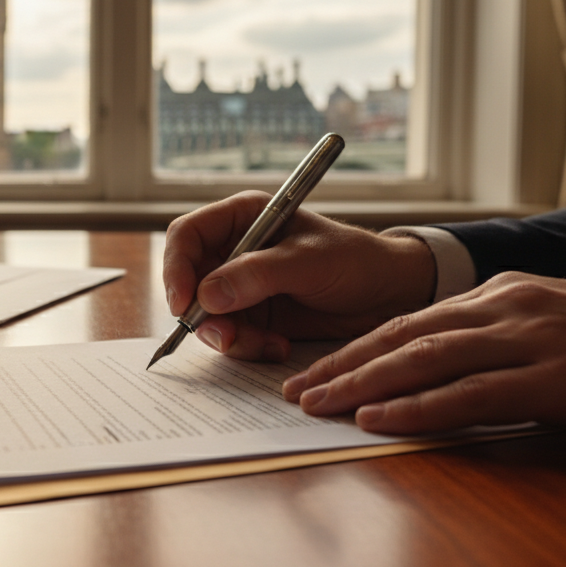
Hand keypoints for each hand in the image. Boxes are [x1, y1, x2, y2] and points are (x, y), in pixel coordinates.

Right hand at [163, 191, 436, 360]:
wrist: (389, 296)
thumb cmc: (356, 261)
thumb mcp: (309, 262)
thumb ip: (258, 275)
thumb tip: (207, 295)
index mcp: (243, 218)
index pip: (187, 236)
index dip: (176, 267)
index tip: (183, 302)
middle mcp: (234, 250)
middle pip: (188, 281)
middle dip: (201, 314)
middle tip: (225, 337)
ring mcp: (241, 286)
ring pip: (206, 316)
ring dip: (229, 337)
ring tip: (267, 344)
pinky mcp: (253, 317)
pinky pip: (230, 337)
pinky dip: (249, 348)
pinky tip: (280, 346)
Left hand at [281, 272, 565, 440]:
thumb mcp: (553, 326)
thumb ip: (498, 340)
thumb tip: (444, 372)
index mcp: (503, 293)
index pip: (410, 319)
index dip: (357, 347)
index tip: (316, 369)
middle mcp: (505, 308)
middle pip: (402, 335)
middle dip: (342, 364)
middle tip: (295, 389)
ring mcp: (528, 341)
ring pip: (423, 359)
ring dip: (362, 384)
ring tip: (316, 404)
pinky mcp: (552, 381)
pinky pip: (468, 395)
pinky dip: (416, 409)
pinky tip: (378, 420)